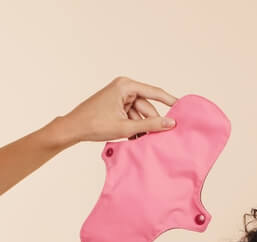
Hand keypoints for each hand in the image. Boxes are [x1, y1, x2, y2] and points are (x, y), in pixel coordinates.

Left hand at [58, 76, 177, 143]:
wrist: (72, 128)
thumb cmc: (94, 124)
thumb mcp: (126, 127)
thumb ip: (150, 125)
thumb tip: (171, 123)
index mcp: (126, 85)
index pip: (155, 92)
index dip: (170, 101)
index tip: (184, 107)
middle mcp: (124, 87)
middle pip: (147, 106)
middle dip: (151, 122)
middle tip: (159, 137)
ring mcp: (120, 96)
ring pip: (140, 114)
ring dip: (142, 127)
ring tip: (141, 141)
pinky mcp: (116, 105)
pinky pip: (132, 116)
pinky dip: (135, 127)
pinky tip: (135, 139)